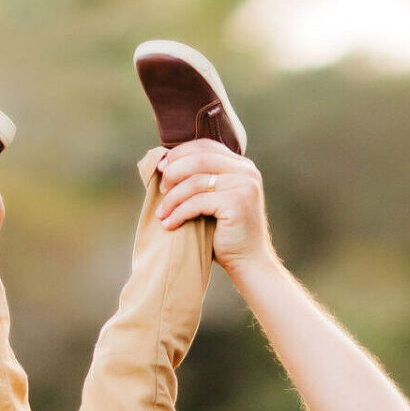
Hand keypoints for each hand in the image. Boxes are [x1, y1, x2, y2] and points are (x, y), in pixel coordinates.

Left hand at [155, 142, 273, 281]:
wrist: (248, 264)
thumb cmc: (226, 236)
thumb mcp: (214, 200)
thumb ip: (202, 180)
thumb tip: (165, 163)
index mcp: (242, 166)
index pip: (205, 147)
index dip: (180, 153)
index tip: (162, 168)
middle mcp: (247, 171)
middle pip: (199, 159)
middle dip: (174, 172)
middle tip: (161, 189)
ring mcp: (244, 185)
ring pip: (196, 181)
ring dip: (173, 197)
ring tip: (161, 213)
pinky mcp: (237, 202)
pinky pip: (198, 201)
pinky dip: (179, 213)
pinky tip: (169, 224)